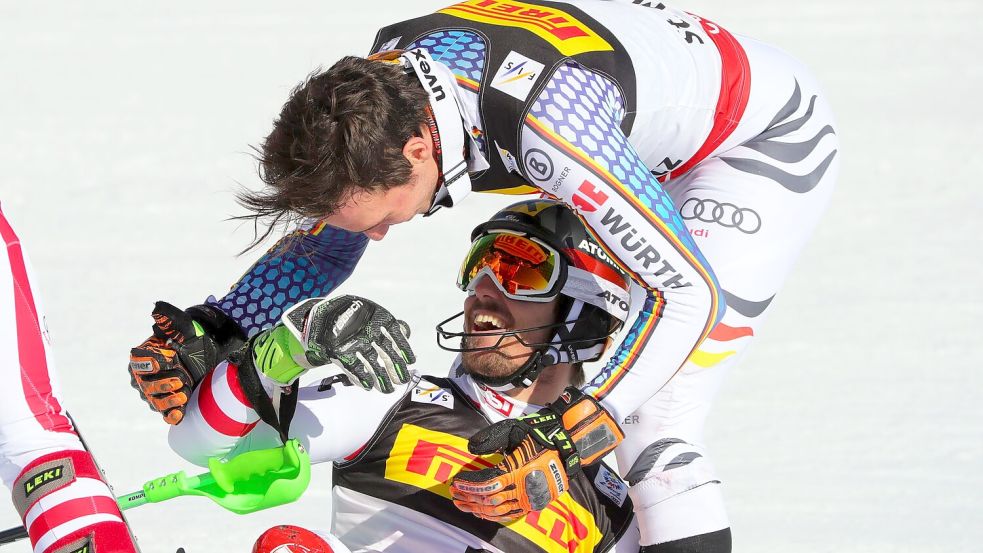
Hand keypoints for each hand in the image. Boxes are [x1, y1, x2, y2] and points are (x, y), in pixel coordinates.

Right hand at [129, 302, 244, 423]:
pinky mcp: (167, 404)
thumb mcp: (181, 328)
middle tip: (181, 379)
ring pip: (155, 401)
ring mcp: (153, 393)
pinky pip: (165, 413)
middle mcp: (142, 377)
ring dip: (168, 400)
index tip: (172, 358)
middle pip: (146, 385)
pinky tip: (178, 415)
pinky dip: (171, 415)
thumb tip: (157, 308)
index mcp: (140, 358)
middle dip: (163, 383)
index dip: (154, 362)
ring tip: (184, 395)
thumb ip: (169, 319)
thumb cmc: (187, 340)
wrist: (203, 356)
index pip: (140, 363)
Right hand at [252, 295, 414, 391]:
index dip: (404, 347)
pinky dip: (360, 377)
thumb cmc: (349, 319)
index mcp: (374, 315)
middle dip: (395, 367)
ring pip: (371, 361)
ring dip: (380, 377)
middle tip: (401, 382)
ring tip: (387, 390)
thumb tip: (406, 332)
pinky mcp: (337, 350)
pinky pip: (352, 366)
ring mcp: (351, 339)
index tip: (412, 361)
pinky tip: (367, 387)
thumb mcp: (368, 317)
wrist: (316, 317)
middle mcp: (364, 326)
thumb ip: (386, 326)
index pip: (394, 332)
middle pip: (385, 350)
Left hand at [450, 387, 622, 521]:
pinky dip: (494, 515)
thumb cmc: (538, 434)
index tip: (455, 481)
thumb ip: (490, 439)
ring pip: (498, 510)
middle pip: (489, 499)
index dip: (468, 484)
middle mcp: (524, 487)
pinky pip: (510, 515)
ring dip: (478, 509)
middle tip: (454, 494)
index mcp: (517, 469)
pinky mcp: (535, 503)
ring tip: (464, 504)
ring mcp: (530, 498)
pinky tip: (483, 511)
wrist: (567, 444)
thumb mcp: (512, 429)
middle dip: (468, 498)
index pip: (486, 482)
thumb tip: (470, 449)